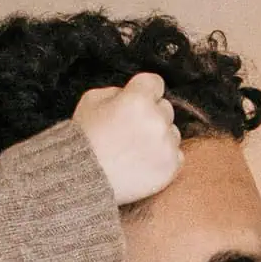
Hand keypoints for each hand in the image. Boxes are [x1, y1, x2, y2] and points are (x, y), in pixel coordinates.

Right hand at [73, 72, 182, 205]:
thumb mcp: (91, 101)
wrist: (84, 178)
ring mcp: (166, 145)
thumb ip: (118, 91)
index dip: (144, 90)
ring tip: (134, 148)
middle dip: (150, 114)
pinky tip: (143, 160)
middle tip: (130, 129)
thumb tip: (133, 93)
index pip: (155, 82)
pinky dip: (163, 157)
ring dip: (159, 136)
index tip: (137, 100)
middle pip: (165, 107)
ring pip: (172, 131)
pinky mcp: (171, 167)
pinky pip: (176, 154)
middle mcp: (156, 120)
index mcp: (137, 100)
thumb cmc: (84, 139)